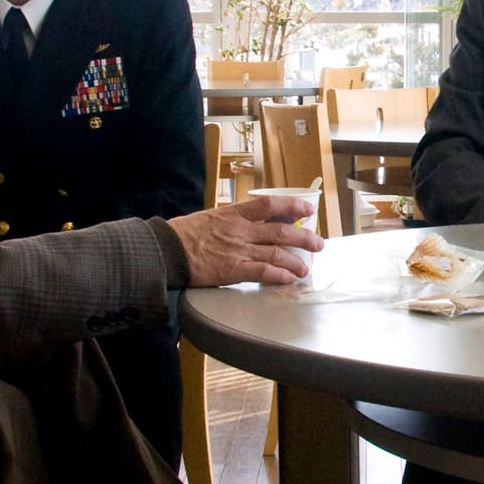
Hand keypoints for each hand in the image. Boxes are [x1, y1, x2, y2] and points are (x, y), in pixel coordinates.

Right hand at [168, 195, 323, 285]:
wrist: (165, 250)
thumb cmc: (183, 234)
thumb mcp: (210, 218)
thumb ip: (231, 220)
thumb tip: (250, 222)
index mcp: (234, 213)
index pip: (270, 204)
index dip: (292, 205)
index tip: (308, 208)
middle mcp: (240, 230)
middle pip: (282, 231)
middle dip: (304, 237)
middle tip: (318, 243)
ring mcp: (238, 250)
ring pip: (277, 252)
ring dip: (296, 261)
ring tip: (305, 268)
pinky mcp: (233, 269)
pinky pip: (263, 271)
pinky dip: (280, 275)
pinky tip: (289, 279)